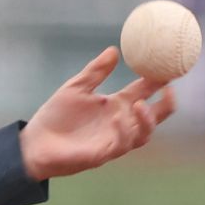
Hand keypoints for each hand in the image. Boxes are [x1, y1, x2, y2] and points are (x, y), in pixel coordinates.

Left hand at [18, 47, 175, 181]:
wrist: (34, 142)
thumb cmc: (56, 116)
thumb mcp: (76, 88)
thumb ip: (95, 72)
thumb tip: (114, 50)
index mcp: (116, 106)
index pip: (144, 92)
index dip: (158, 80)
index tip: (169, 65)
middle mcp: (120, 123)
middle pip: (154, 116)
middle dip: (166, 105)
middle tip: (169, 88)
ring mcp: (114, 140)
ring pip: (142, 134)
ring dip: (145, 120)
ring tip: (138, 104)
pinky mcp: (103, 154)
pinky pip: (121, 145)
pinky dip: (122, 131)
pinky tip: (117, 117)